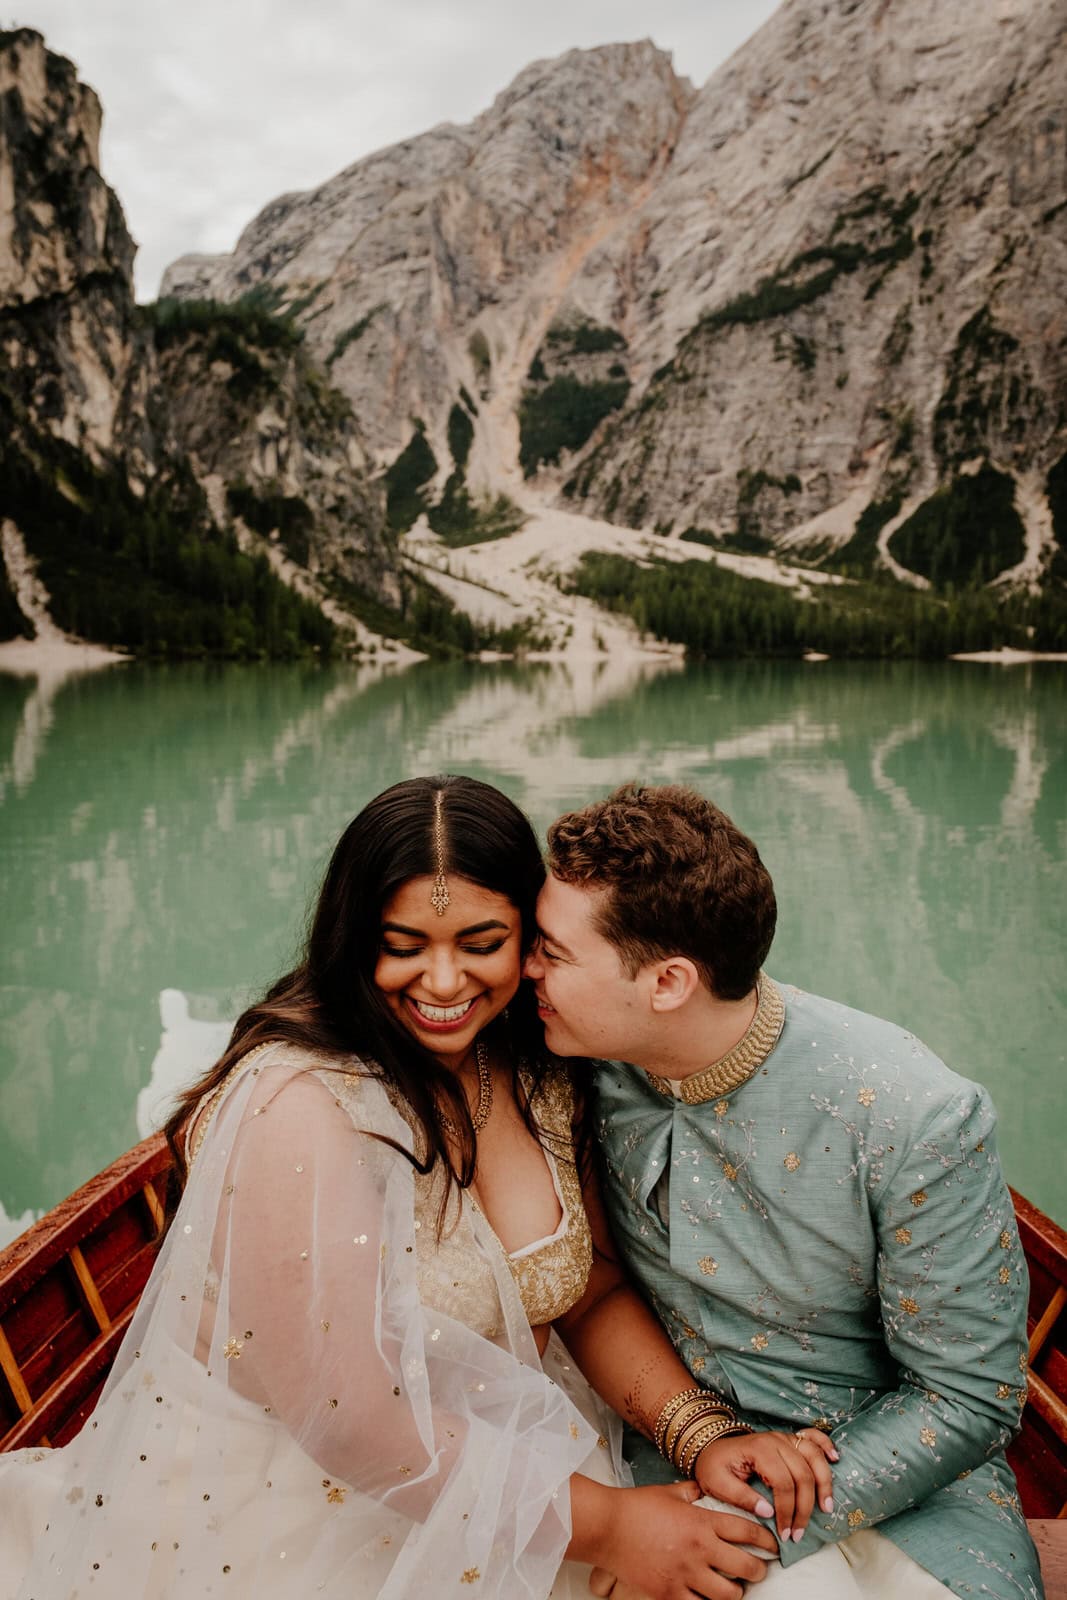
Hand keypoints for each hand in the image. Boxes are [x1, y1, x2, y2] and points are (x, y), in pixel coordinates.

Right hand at [593, 1480, 775, 1599]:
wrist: (607, 1527)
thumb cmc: (636, 1506)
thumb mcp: (670, 1492)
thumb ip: (693, 1492)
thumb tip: (704, 1490)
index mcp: (701, 1522)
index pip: (746, 1531)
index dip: (765, 1539)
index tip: (772, 1545)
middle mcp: (699, 1550)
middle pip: (746, 1567)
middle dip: (758, 1569)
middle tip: (759, 1569)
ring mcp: (685, 1575)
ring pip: (728, 1594)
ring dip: (736, 1591)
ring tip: (734, 1587)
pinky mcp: (670, 1594)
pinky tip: (708, 1596)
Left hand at [694, 1428, 837, 1544]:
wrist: (711, 1447)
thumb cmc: (714, 1466)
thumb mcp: (717, 1483)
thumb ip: (741, 1497)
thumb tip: (768, 1513)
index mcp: (758, 1450)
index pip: (783, 1483)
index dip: (787, 1512)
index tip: (785, 1534)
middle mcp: (775, 1440)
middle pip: (803, 1474)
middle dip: (805, 1508)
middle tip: (799, 1533)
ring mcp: (784, 1437)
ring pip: (814, 1457)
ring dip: (824, 1483)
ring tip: (826, 1508)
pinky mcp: (789, 1439)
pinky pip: (813, 1437)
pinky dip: (826, 1445)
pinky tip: (835, 1459)